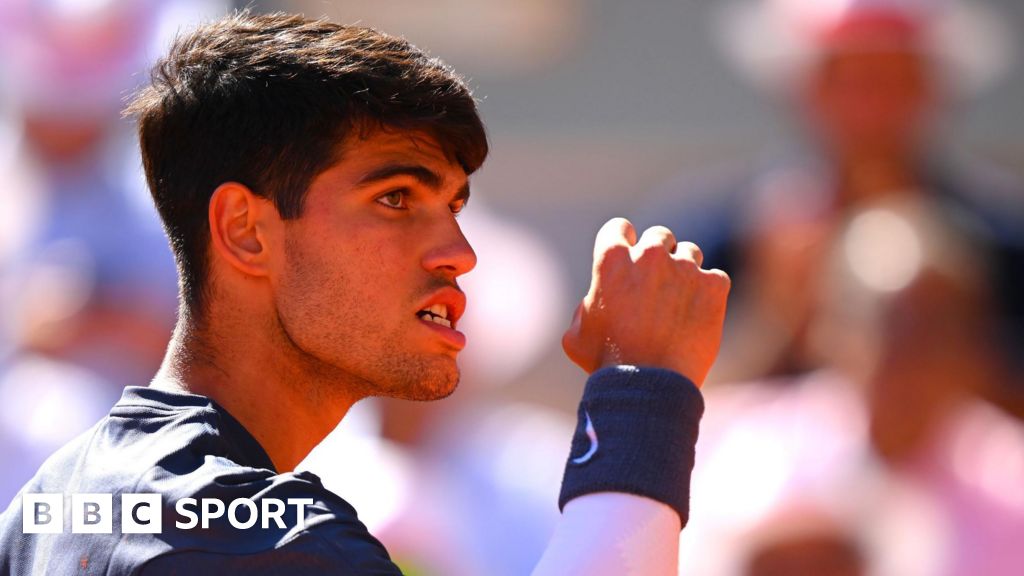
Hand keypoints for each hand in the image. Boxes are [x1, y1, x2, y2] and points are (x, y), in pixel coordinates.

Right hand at [562, 218, 729, 385]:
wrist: (650, 386)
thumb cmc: (608, 365)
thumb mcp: (575, 337)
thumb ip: (583, 310)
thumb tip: (592, 305)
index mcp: (611, 259)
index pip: (619, 227)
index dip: (624, 241)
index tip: (629, 255)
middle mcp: (649, 255)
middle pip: (659, 236)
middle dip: (658, 255)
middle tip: (658, 285)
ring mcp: (685, 268)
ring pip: (689, 253)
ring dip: (685, 272)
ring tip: (679, 304)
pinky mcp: (714, 285)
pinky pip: (716, 278)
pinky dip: (709, 294)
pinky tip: (698, 317)